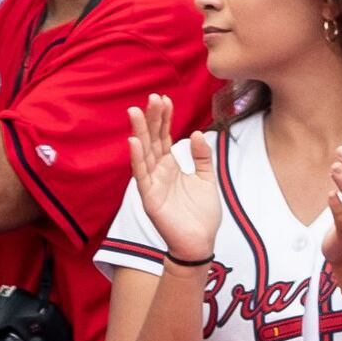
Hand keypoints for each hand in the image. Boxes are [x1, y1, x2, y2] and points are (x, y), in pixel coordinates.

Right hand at [123, 94, 221, 261]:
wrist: (201, 243)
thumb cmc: (202, 214)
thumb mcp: (207, 178)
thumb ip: (202, 156)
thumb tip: (195, 133)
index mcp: (171, 166)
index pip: (164, 136)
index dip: (164, 118)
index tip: (165, 98)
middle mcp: (158, 172)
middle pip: (152, 140)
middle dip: (151, 119)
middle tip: (151, 97)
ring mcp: (152, 184)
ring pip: (143, 153)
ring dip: (139, 132)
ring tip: (135, 112)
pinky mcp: (150, 199)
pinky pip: (142, 176)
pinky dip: (137, 159)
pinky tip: (134, 141)